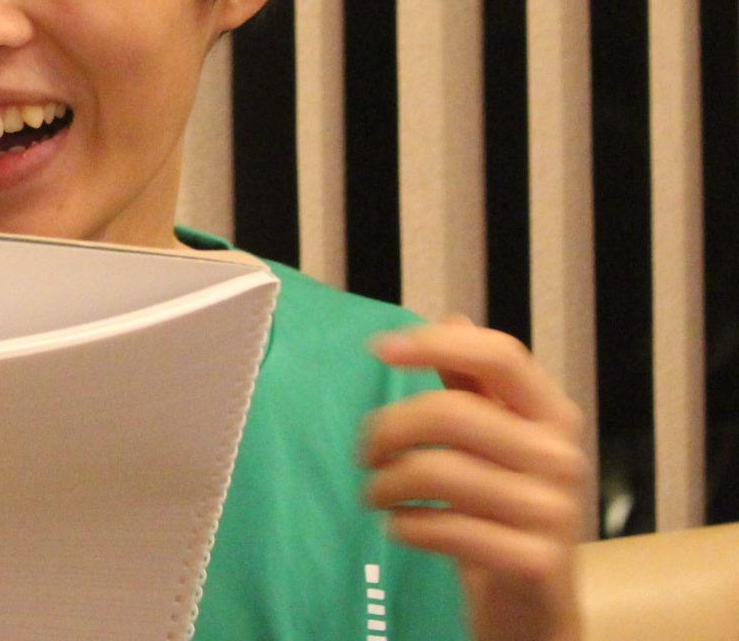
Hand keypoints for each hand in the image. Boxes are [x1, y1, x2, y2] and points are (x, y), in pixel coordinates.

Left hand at [364, 318, 586, 640]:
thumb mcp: (495, 446)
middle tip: (366, 454)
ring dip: (385, 485)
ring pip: (437, 470)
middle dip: (387, 429)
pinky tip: (402, 528)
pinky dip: (405, 526)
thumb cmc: (503, 515)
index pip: (500, 356)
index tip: (380, 348)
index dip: (436, 343)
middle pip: (451, 411)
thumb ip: (474, 386)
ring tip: (378, 495)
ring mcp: (551, 511)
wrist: (534, 609)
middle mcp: (561, 456)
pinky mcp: (531, 560)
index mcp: (553, 416)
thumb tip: (452, 317)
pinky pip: (442, 527)